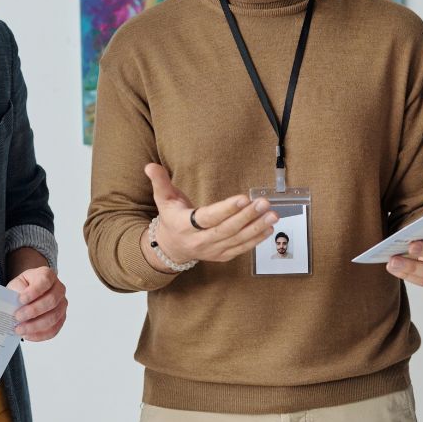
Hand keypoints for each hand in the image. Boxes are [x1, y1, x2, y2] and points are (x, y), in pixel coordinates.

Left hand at [7, 266, 67, 341]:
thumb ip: (16, 293)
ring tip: (19, 329)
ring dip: (35, 325)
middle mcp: (59, 289)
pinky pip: (54, 329)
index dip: (34, 292)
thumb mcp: (16, 284)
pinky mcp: (61, 319)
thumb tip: (15, 307)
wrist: (28, 292)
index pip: (45, 282)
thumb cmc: (22, 287)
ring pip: (53, 317)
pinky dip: (40, 335)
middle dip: (33, 311)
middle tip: (17, 317)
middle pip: (51, 300)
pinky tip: (27, 335)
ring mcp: (62, 305)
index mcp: (47, 275)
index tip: (21, 299)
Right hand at [143, 163, 277, 267]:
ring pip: (237, 240)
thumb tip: (150, 166)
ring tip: (272, 215)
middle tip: (264, 204)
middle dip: (248, 216)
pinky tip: (268, 228)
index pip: (208, 218)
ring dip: (257, 228)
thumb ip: (160, 181)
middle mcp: (200, 241)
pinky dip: (256, 239)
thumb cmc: (171, 219)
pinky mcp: (222, 256)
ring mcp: (212, 251)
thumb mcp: (163, 199)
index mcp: (185, 226)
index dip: (226, 209)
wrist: (171, 247)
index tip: (243, 198)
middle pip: (226, 230)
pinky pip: (241, 248)